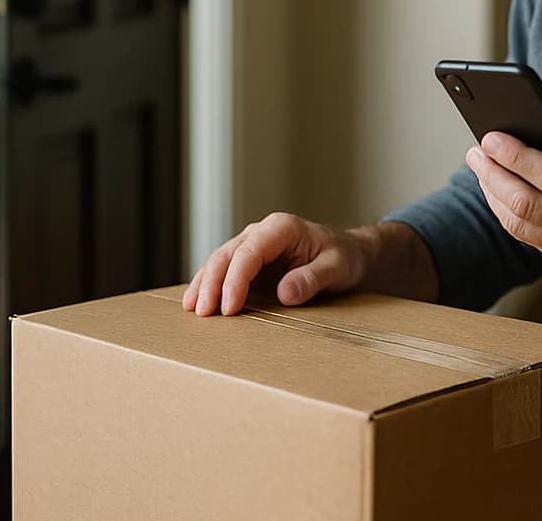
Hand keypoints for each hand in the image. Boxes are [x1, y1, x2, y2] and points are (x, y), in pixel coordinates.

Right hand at [182, 213, 367, 315]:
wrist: (349, 254)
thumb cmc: (344, 257)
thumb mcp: (337, 267)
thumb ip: (312, 278)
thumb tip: (284, 293)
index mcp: (282, 228)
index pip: (249, 252)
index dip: (235, 280)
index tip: (229, 307)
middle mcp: (262, 233)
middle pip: (227, 255)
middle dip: (212, 283)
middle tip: (203, 313)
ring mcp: (252, 246)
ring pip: (219, 261)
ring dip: (204, 285)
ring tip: (193, 310)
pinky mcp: (249, 263)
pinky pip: (224, 272)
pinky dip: (209, 286)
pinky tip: (196, 302)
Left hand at [465, 129, 541, 287]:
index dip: (516, 156)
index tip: (492, 137)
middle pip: (527, 204)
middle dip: (493, 175)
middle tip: (476, 151)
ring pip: (521, 227)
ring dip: (494, 196)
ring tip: (481, 169)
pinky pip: (531, 240)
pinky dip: (509, 215)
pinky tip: (501, 192)